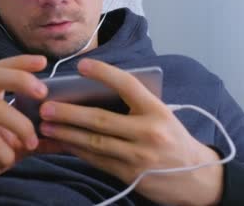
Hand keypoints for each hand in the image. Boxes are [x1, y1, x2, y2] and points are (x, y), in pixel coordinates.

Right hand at [0, 55, 61, 196]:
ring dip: (21, 125)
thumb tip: (63, 134)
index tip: (43, 61)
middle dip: (20, 79)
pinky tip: (9, 159)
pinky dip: (6, 151)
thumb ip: (33, 135)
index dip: (20, 62)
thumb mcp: (11, 141)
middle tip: (43, 93)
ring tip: (32, 143)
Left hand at [38, 58, 223, 205]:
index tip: (81, 65)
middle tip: (46, 106)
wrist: (197, 178)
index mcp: (158, 110)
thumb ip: (135, 104)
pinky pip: (97, 160)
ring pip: (95, 143)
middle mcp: (149, 132)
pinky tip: (62, 143)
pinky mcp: (130, 174)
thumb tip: (93, 93)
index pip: (128, 85)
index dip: (103, 73)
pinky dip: (77, 150)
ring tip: (46, 126)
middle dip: (70, 113)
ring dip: (67, 134)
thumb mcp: (162, 115)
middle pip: (101, 120)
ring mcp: (138, 156)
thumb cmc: (173, 138)